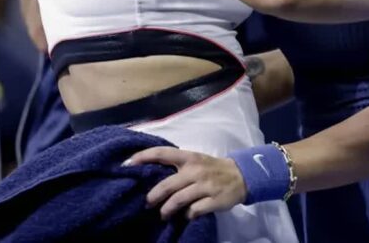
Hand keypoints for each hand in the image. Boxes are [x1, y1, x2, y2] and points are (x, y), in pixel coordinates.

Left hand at [124, 147, 246, 219]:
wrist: (241, 176)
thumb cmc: (213, 168)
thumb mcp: (196, 160)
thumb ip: (178, 166)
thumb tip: (152, 175)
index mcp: (189, 157)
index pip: (162, 153)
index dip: (143, 157)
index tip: (127, 164)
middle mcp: (195, 170)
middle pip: (167, 185)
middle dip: (153, 196)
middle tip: (147, 203)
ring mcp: (205, 185)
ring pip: (178, 200)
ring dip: (167, 210)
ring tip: (163, 215)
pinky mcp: (214, 200)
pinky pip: (194, 210)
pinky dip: (187, 215)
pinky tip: (187, 215)